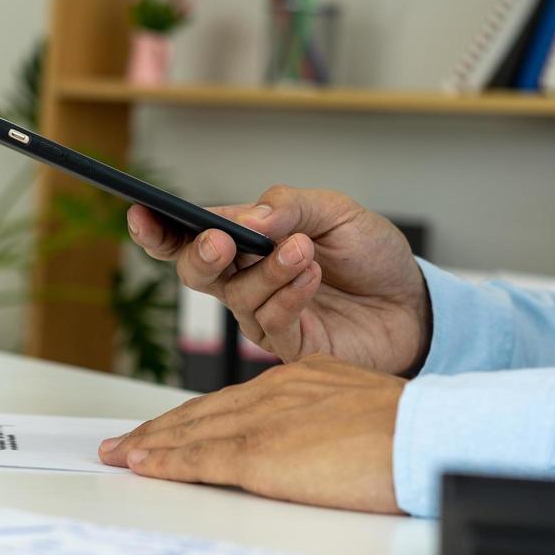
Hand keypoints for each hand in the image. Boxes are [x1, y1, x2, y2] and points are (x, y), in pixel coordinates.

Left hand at [99, 355, 405, 513]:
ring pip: (193, 430)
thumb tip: (320, 453)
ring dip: (151, 445)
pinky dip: (165, 462)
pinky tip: (142, 466)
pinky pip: (200, 458)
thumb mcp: (363, 414)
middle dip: (161, 429)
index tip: (174, 430)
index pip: (237, 400)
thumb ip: (330, 426)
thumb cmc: (412, 435)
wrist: (425, 436)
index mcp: (303, 380)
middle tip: (125, 444)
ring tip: (120, 455)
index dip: (199, 416)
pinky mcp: (259, 453)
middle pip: (204, 411)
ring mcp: (265, 420)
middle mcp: (276, 391)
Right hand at [127, 186, 431, 374]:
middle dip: (201, 254)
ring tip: (304, 249)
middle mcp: (247, 282)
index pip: (189, 236)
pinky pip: (272, 324)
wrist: (414, 302)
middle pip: (196, 273)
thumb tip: (244, 218)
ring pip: (238, 296)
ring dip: (267, 270)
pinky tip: (311, 275)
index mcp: (247, 243)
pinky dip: (288, 295)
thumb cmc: (370, 256)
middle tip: (221, 239)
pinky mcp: (290, 348)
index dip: (159, 228)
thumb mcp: (336, 211)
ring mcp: (265, 317)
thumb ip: (289, 207)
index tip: (140, 212)